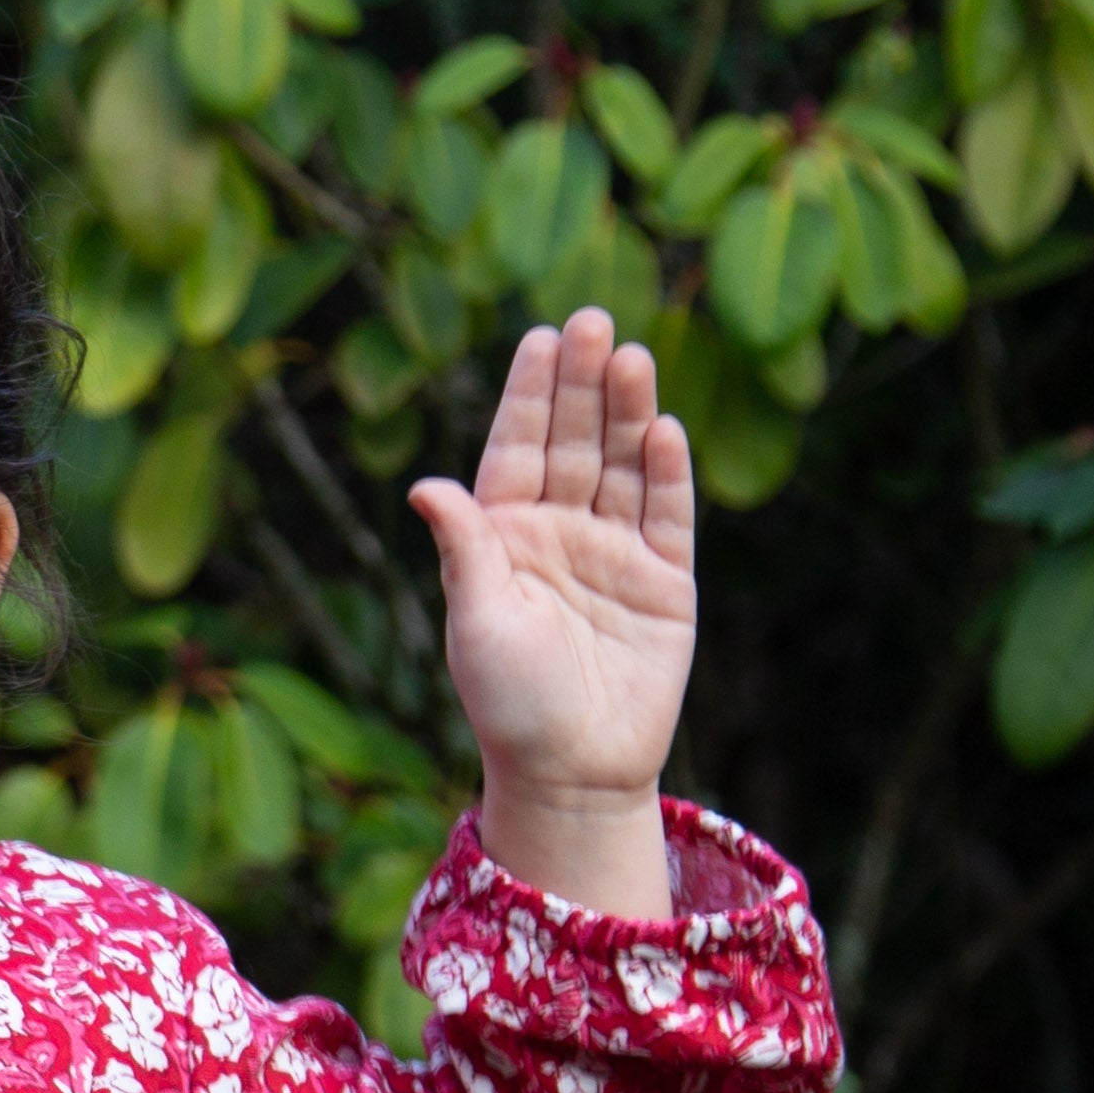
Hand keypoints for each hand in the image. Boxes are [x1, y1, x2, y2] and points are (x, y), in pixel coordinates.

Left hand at [409, 308, 691, 919]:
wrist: (571, 772)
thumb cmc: (507, 704)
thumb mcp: (476, 622)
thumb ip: (463, 551)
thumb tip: (424, 485)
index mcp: (504, 540)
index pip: (517, 451)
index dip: (530, 397)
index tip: (540, 338)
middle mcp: (560, 536)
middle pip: (574, 444)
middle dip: (582, 385)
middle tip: (592, 320)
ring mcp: (615, 555)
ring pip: (624, 466)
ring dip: (628, 413)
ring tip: (631, 357)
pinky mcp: (665, 582)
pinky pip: (668, 515)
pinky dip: (666, 474)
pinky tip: (663, 429)